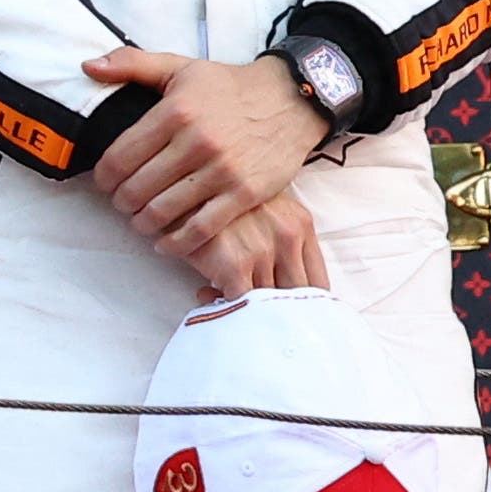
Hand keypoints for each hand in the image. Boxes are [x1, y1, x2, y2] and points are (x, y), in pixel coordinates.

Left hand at [82, 48, 326, 277]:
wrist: (294, 99)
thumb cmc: (229, 86)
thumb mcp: (180, 66)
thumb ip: (131, 64)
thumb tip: (88, 67)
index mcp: (175, 112)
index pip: (120, 157)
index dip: (103, 177)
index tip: (103, 183)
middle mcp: (197, 142)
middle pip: (137, 188)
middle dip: (121, 201)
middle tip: (121, 204)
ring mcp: (223, 170)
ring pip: (164, 210)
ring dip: (143, 223)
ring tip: (140, 221)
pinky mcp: (246, 193)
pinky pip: (202, 228)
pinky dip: (178, 242)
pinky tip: (165, 243)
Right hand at [195, 189, 332, 298]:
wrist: (172, 180)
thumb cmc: (212, 193)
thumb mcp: (257, 207)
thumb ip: (274, 241)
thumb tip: (270, 286)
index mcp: (300, 224)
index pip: (318, 282)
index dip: (301, 303)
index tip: (282, 309)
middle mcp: (288, 238)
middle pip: (295, 296)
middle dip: (274, 310)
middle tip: (251, 311)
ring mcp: (263, 252)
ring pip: (267, 303)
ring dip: (246, 307)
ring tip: (221, 297)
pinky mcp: (234, 264)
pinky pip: (240, 303)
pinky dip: (224, 306)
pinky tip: (205, 293)